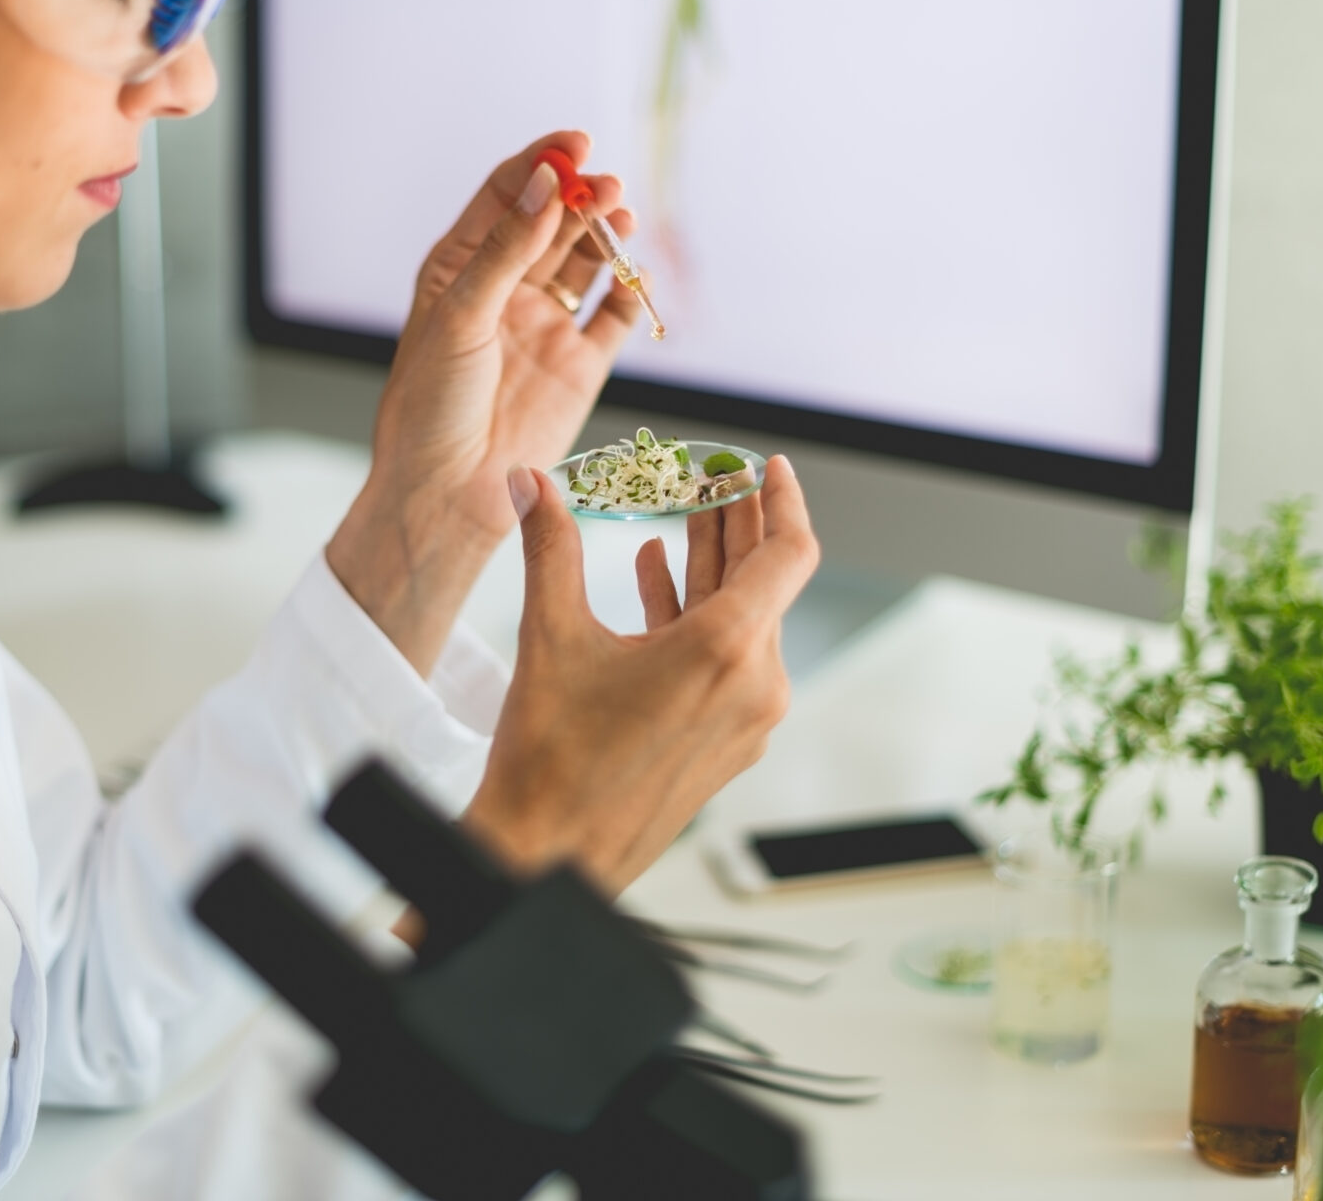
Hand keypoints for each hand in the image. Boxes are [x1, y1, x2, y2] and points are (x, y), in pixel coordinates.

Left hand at [327, 132, 642, 674]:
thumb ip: (506, 250)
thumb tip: (545, 184)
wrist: (449, 490)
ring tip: (622, 216)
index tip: (574, 145)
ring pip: (588, 261)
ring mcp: (545, 325)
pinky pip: (614, 315)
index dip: (541, 164)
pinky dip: (630, 290)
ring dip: (607, 234)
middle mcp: (506, 289)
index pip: (507, 196)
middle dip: (582, 196)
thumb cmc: (431, 404)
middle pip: (553, 221)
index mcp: (461, 267)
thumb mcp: (460, 314)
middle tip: (606, 186)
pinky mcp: (580, 365)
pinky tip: (636, 272)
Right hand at [462, 457, 820, 895]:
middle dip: (733, 523)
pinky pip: (728, 661)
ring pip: (743, 621)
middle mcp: (753, 686)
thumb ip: (550, 547)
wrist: (548, 857)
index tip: (767, 466)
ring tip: (673, 525)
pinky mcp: (727, 744)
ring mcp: (745, 720)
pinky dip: (697, 617)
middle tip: (708, 477)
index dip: (782, 499)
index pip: (789, 552)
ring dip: (709, 568)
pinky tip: (656, 583)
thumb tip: (532, 484)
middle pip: (764, 580)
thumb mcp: (550, 636)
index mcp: (725, 651)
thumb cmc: (551, 762)